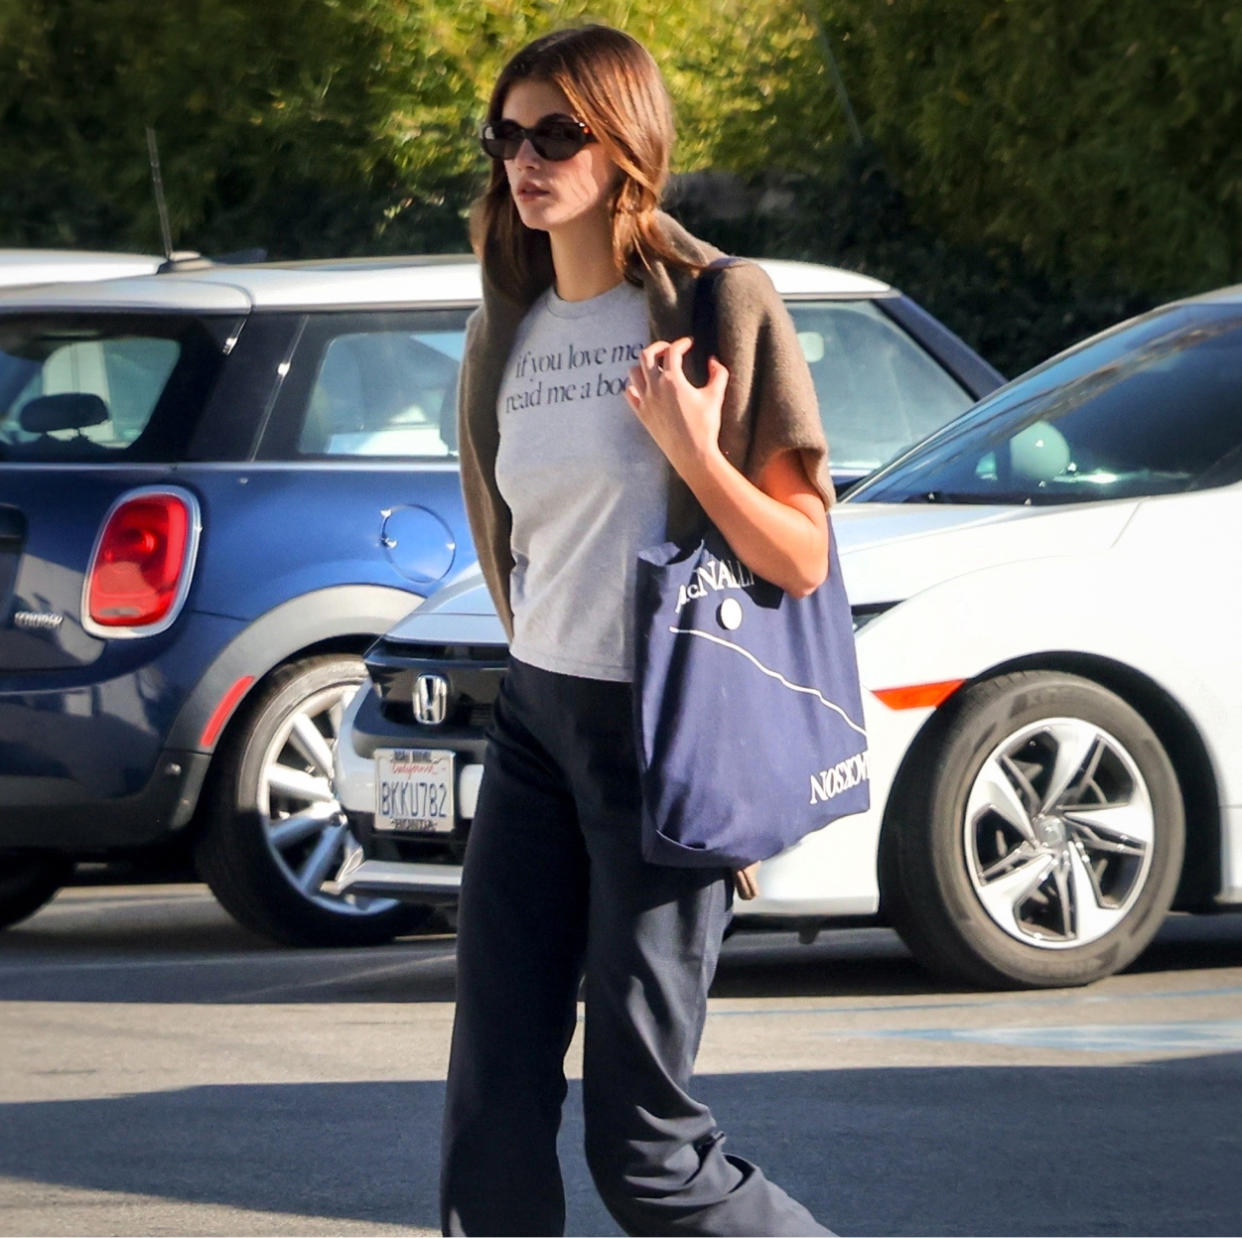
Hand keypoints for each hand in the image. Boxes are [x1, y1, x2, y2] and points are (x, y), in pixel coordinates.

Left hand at [625, 337, 729, 475]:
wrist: (692, 454)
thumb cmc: (705, 426)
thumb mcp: (716, 397)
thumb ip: (718, 374)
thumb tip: (713, 361)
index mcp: (673, 380)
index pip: (672, 351)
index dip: (681, 343)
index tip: (689, 343)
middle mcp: (655, 388)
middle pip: (646, 355)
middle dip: (657, 347)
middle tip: (668, 350)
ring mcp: (645, 401)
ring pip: (633, 372)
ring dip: (643, 365)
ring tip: (655, 367)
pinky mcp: (642, 415)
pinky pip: (629, 394)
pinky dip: (634, 386)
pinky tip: (645, 387)